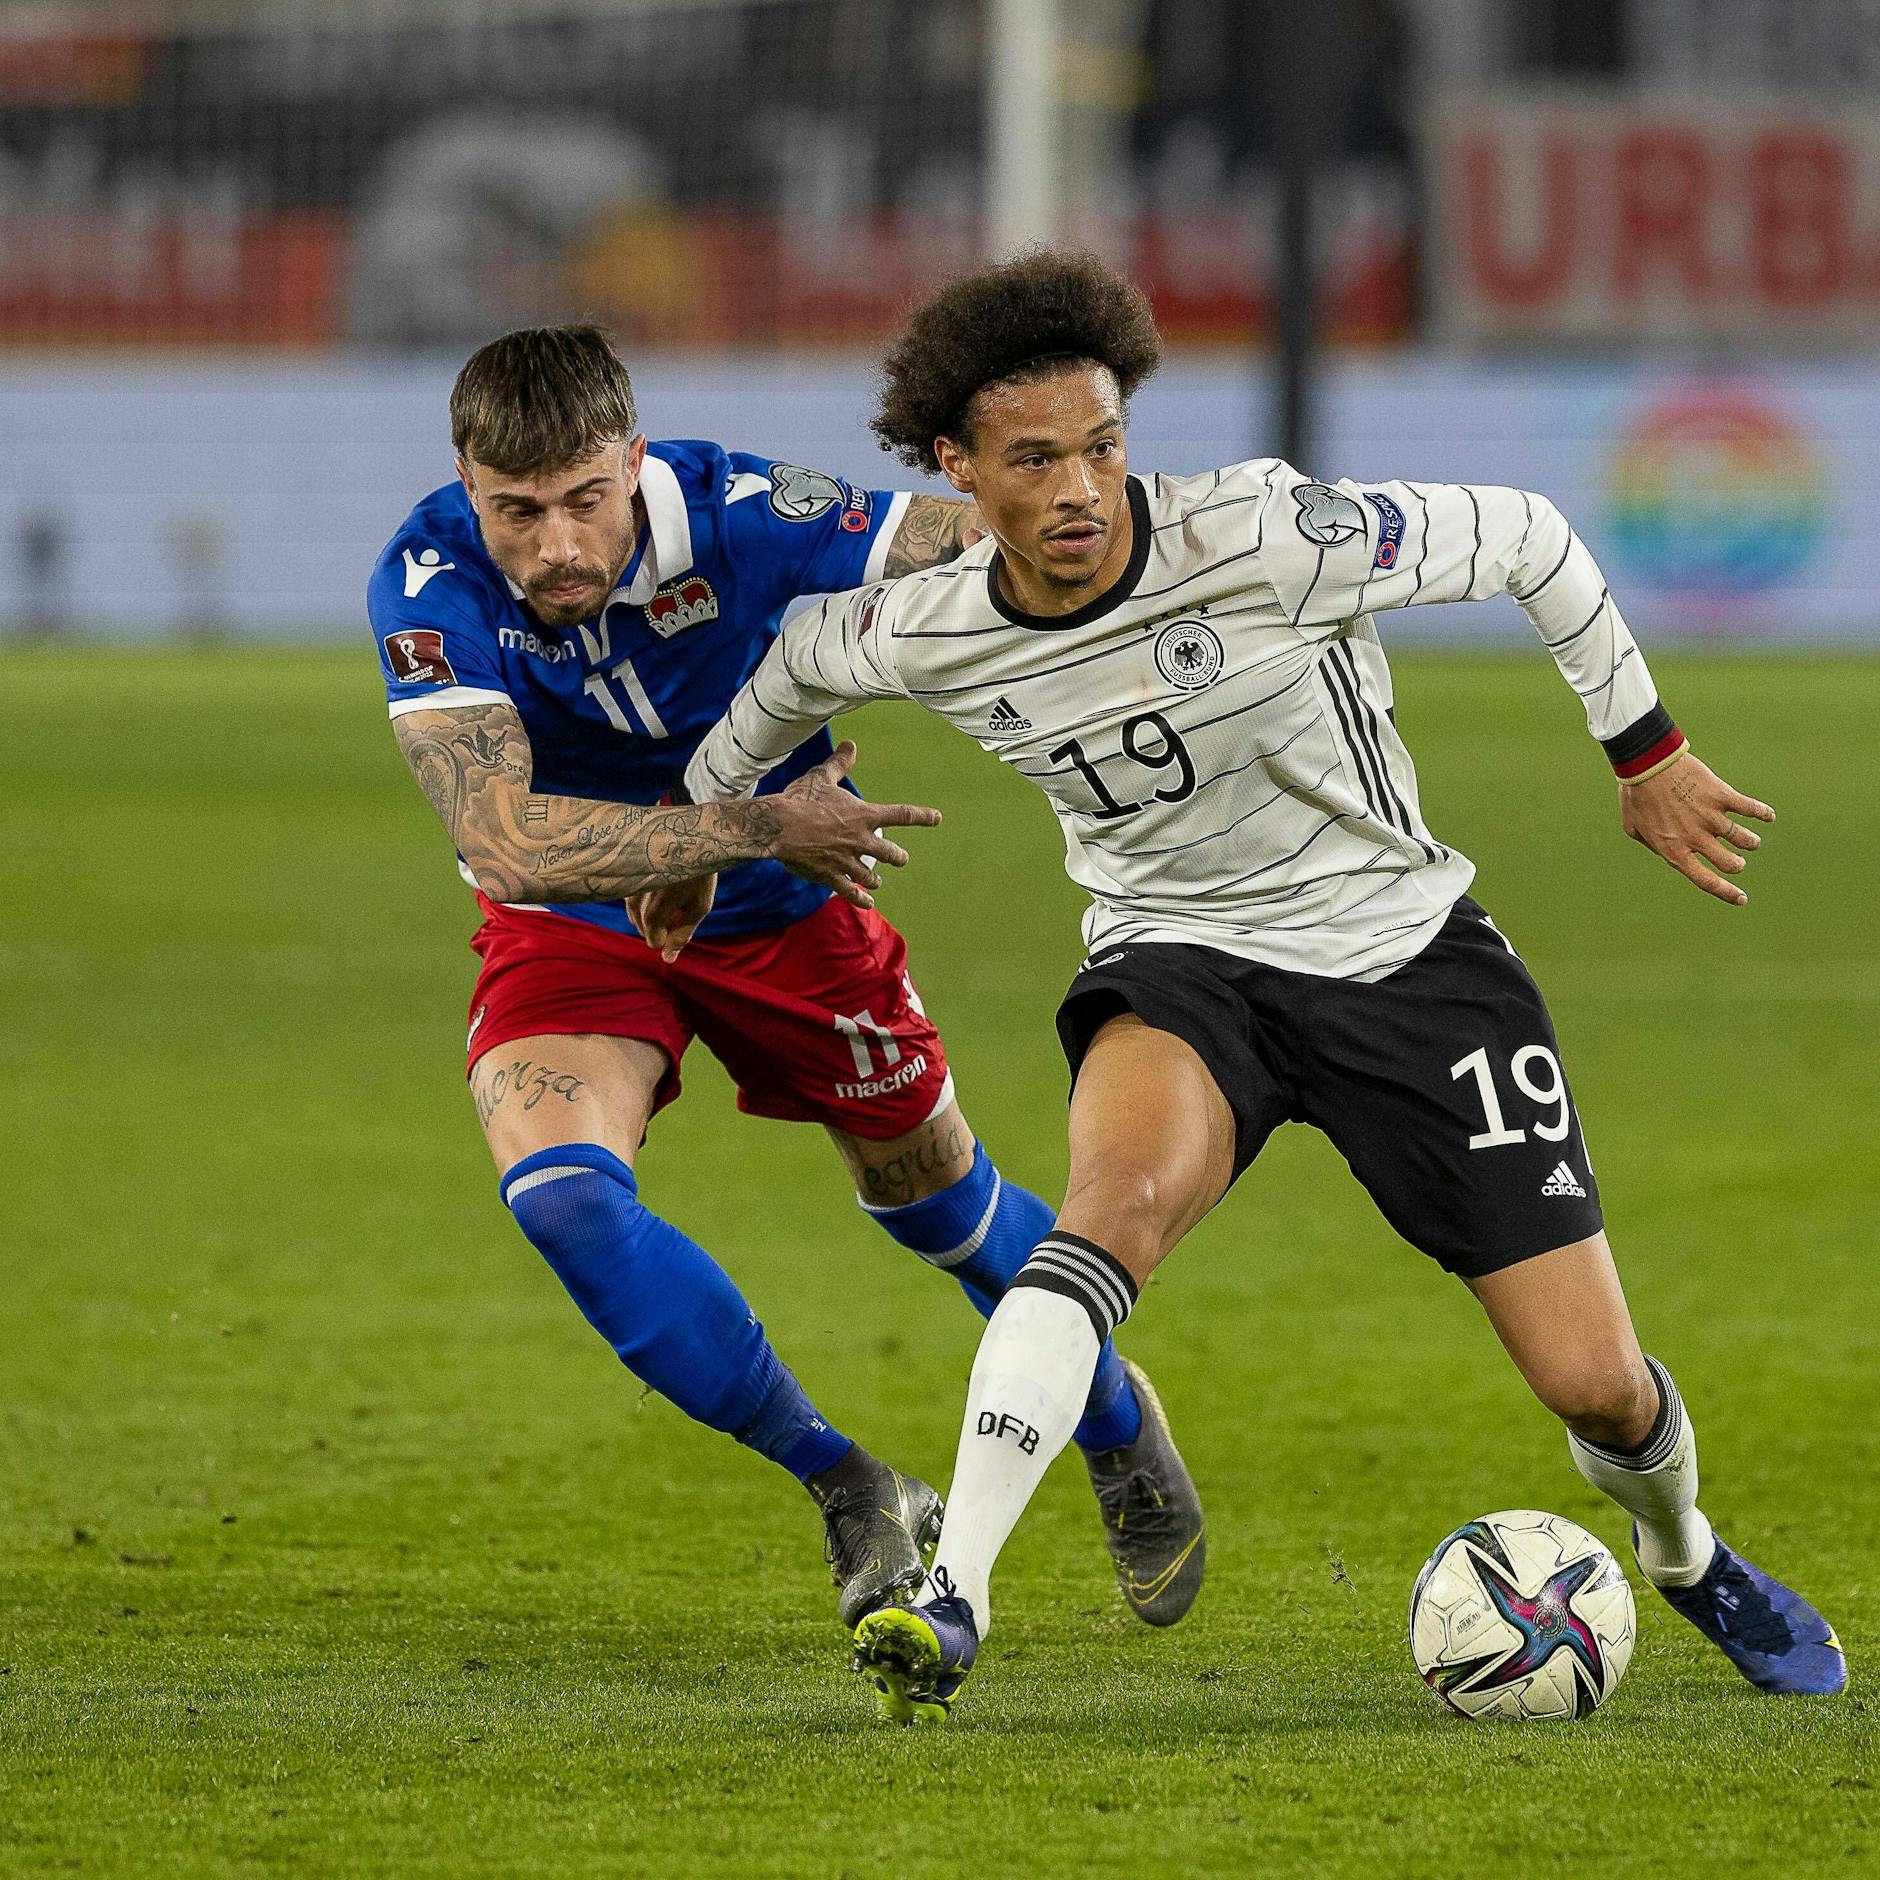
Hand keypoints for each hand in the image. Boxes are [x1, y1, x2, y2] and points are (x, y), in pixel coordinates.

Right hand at [628, 873, 715, 961]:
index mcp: (651, 915)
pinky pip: (633, 902)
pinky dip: (646, 900)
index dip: (672, 933)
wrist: (686, 834)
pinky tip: (661, 885)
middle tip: (681, 901)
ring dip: (653, 912)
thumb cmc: (698, 874)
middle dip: (661, 923)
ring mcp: (628, 891)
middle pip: (645, 931)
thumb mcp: (698, 907)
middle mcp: (634, 904)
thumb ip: (681, 935)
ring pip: (637, 917)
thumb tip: (667, 959)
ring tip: (672, 890)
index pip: (654, 942)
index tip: (685, 914)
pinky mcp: (626, 880)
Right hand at [769, 740, 940, 907]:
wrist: (778, 826)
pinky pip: (851, 892)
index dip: (922, 816)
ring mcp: (847, 861)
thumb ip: (840, 764)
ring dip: (875, 880)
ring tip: (877, 882)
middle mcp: (861, 840)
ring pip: (871, 877)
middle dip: (897, 857)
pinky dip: (861, 899)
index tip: (937, 818)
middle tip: (900, 859)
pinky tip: (868, 904)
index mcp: (864, 815)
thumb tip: (851, 744)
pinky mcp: (830, 876)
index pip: (902, 814)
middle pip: (891, 854)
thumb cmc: (800, 799)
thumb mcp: (822, 777)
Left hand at [1620, 752, 1773, 905]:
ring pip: (1744, 839)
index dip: (1726, 892)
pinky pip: (1750, 808)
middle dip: (1737, 864)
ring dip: (1750, 843)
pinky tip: (1769, 816)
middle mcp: (1695, 838)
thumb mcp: (1633, 828)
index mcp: (1673, 850)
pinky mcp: (1721, 796)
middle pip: (1729, 862)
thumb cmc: (1635, 795)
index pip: (1705, 880)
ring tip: (1751, 842)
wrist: (1646, 764)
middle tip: (1738, 860)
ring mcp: (1710, 817)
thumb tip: (1667, 852)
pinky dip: (1763, 814)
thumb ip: (1653, 844)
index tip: (1742, 898)